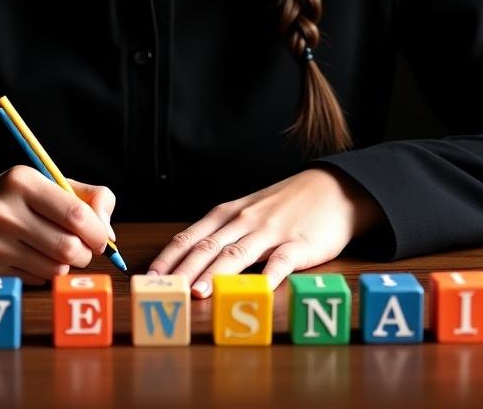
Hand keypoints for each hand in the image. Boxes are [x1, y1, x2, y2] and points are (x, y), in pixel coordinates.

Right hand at [0, 166, 117, 285]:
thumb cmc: (16, 198)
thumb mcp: (47, 183)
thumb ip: (88, 197)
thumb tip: (110, 234)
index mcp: (23, 181)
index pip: (74, 214)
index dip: (97, 231)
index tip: (102, 237)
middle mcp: (4, 212)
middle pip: (67, 247)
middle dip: (86, 252)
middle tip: (84, 248)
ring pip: (55, 268)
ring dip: (67, 264)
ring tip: (58, 249)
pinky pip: (36, 280)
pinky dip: (45, 273)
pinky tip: (33, 256)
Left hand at [146, 167, 382, 297]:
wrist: (332, 188)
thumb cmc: (286, 204)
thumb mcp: (249, 210)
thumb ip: (224, 232)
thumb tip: (191, 258)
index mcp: (228, 214)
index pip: (190, 237)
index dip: (169, 257)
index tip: (150, 276)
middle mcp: (244, 221)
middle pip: (207, 248)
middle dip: (183, 271)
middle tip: (165, 290)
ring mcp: (271, 232)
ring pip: (236, 255)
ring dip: (215, 275)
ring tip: (198, 293)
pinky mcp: (298, 245)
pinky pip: (280, 262)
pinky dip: (267, 277)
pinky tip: (257, 291)